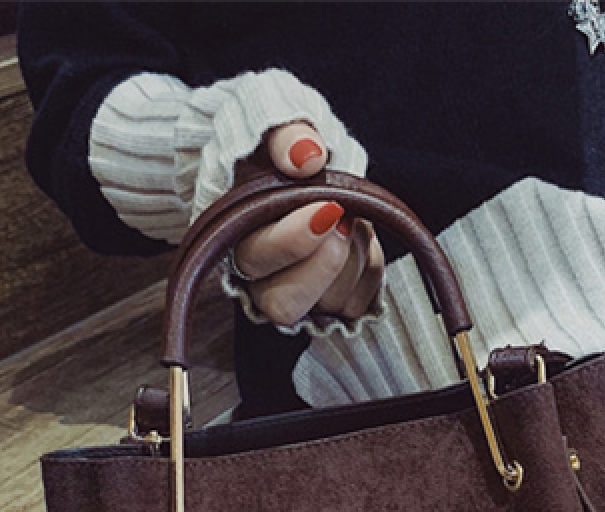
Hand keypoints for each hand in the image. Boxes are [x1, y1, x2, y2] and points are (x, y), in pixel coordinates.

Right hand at [229, 121, 384, 326]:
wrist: (285, 155)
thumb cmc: (272, 138)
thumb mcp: (272, 114)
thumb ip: (286, 134)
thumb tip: (307, 156)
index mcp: (233, 234)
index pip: (256, 260)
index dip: (294, 240)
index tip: (328, 207)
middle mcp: (258, 277)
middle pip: (284, 305)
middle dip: (327, 264)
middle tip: (346, 219)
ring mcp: (294, 294)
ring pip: (328, 306)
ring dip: (355, 258)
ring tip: (353, 218)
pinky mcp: (328, 301)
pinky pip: (358, 303)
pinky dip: (371, 269)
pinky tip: (360, 238)